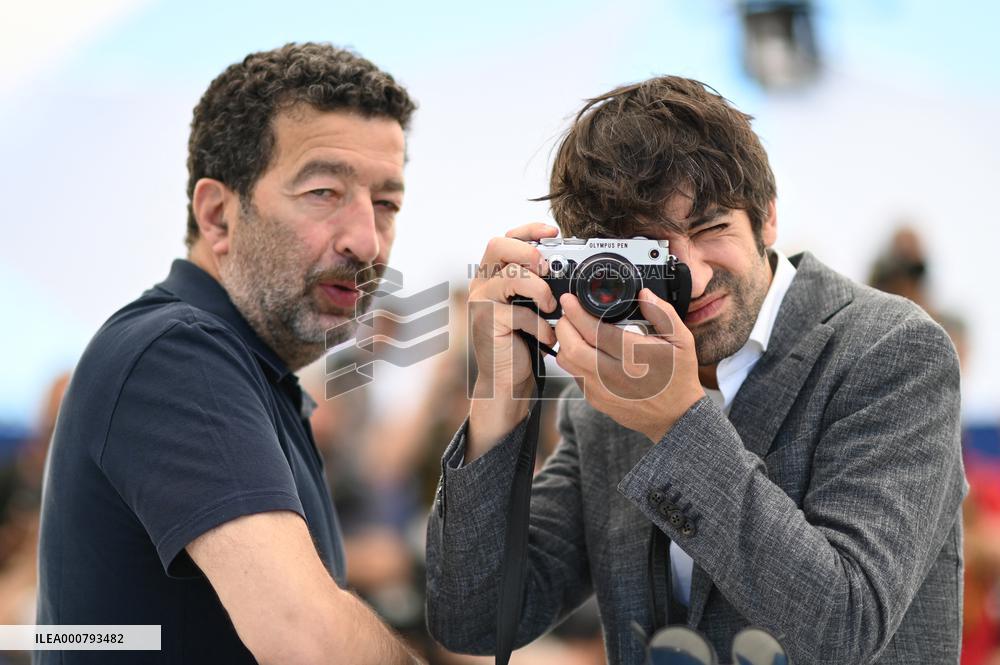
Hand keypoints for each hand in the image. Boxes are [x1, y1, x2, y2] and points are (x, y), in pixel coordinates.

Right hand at [466, 223, 559, 459]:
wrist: (506, 380)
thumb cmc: (523, 342)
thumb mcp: (533, 306)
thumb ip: (541, 284)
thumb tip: (571, 266)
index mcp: (493, 273)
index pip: (506, 238)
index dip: (529, 230)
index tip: (555, 232)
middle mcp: (482, 282)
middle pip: (498, 246)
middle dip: (528, 250)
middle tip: (548, 267)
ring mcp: (481, 302)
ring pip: (510, 277)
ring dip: (539, 289)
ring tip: (552, 306)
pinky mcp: (487, 323)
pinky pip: (518, 313)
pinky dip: (539, 324)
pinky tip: (548, 336)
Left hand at [554, 288, 704, 442]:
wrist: (676, 416)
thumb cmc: (678, 376)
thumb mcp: (682, 340)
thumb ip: (663, 313)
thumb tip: (644, 294)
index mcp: (635, 356)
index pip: (595, 331)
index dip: (577, 313)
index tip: (570, 300)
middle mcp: (614, 374)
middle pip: (572, 347)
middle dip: (564, 325)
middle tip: (568, 313)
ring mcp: (602, 390)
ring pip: (567, 363)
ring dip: (565, 342)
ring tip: (574, 330)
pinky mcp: (596, 399)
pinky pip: (574, 375)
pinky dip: (573, 359)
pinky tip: (585, 351)